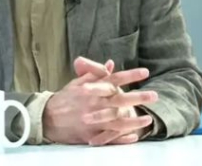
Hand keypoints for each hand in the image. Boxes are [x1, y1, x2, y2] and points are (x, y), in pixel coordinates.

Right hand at [43, 57, 157, 144]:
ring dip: (133, 121)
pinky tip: (134, 137)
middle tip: (154, 95)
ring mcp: (93, 121)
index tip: (145, 72)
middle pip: (119, 100)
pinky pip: (109, 138)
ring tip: (148, 119)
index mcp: (92, 89)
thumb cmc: (65, 98)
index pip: (114, 79)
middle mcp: (94, 104)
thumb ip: (95, 73)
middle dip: (138, 97)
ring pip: (117, 122)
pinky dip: (121, 138)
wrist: (47, 118)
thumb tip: (111, 64)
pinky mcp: (90, 135)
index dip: (130, 75)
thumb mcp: (78, 82)